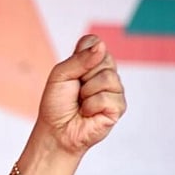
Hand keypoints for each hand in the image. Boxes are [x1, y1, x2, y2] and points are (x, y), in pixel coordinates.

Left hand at [35, 35, 126, 154]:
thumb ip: (79, 59)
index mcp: (90, 63)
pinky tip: (87, 113)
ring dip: (87, 92)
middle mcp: (105, 73)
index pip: (94, 42)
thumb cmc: (56, 104)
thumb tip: (101, 46)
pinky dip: (91, 106)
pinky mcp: (118, 106)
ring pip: (107, 77)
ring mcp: (114, 89)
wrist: (56, 131)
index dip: (82, 54)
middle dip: (83, 75)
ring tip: (81, 103)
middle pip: (103, 58)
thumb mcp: (60, 76)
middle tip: (76, 90)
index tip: (71, 71)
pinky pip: (108, 97)